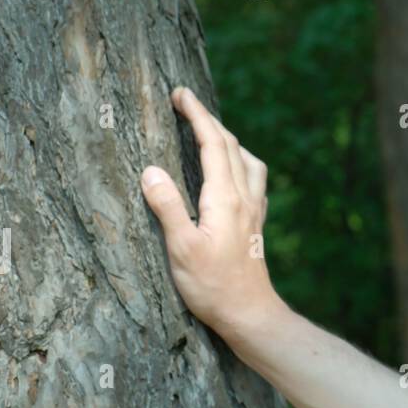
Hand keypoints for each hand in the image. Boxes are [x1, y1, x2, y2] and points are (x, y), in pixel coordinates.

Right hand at [140, 86, 279, 335]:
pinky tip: (232, 171)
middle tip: (185, 102)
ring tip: (207, 131)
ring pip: (246, 159)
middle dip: (208, 119)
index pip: (213, 143)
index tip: (181, 94)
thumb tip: (151, 170)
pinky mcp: (255, 222)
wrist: (250, 313)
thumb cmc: (213, 286)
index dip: (197, 115)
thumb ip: (167, 207)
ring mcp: (254, 208)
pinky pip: (252, 177)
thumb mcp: (181, 249)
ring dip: (227, 138)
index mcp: (225, 198)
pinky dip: (239, 160)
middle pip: (231, 145)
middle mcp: (245, 196)